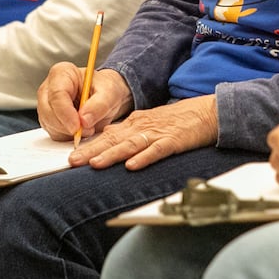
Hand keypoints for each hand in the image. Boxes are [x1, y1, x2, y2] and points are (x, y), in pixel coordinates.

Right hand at [38, 62, 132, 139]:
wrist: (106, 97)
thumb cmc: (105, 89)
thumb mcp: (110, 93)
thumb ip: (100, 105)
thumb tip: (84, 120)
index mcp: (62, 73)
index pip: (57, 94)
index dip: (65, 113)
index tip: (78, 127)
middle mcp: (49, 88)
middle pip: (48, 111)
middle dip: (66, 125)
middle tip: (87, 129)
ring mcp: (46, 104)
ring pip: (49, 124)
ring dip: (68, 132)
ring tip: (88, 126)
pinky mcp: (48, 119)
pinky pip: (53, 133)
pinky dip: (67, 136)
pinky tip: (81, 129)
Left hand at [71, 95, 218, 170]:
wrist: (207, 112)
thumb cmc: (178, 120)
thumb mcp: (150, 122)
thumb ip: (129, 131)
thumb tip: (108, 137)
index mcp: (135, 122)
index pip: (107, 134)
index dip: (89, 146)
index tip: (71, 157)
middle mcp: (143, 126)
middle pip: (113, 139)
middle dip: (92, 151)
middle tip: (72, 162)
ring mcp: (158, 133)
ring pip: (130, 144)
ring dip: (112, 155)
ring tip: (95, 164)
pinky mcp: (174, 140)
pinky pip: (157, 150)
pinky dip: (144, 157)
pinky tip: (132, 166)